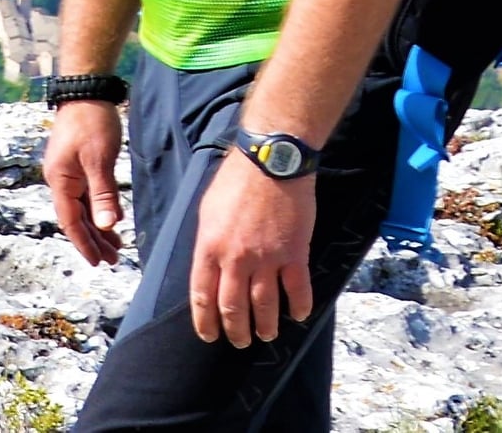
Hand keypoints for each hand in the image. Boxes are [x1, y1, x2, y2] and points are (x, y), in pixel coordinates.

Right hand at [44, 100, 124, 264]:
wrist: (86, 89)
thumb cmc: (92, 121)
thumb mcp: (99, 160)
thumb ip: (103, 194)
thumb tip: (107, 226)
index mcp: (60, 181)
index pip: (71, 222)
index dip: (85, 244)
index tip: (99, 263)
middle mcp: (60, 179)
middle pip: (76, 218)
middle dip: (94, 240)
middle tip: (113, 259)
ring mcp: (68, 172)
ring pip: (82, 207)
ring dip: (98, 226)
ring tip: (115, 245)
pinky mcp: (77, 163)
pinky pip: (87, 194)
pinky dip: (99, 208)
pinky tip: (113, 219)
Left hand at [189, 149, 314, 346]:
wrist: (272, 160)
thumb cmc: (237, 179)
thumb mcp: (208, 210)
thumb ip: (207, 242)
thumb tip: (208, 266)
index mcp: (209, 247)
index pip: (202, 296)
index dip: (205, 322)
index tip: (210, 335)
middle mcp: (235, 259)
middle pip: (232, 308)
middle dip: (236, 330)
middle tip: (240, 341)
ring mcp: (266, 258)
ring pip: (264, 306)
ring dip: (265, 326)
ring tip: (267, 334)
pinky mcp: (294, 253)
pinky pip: (297, 290)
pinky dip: (298, 307)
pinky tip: (298, 315)